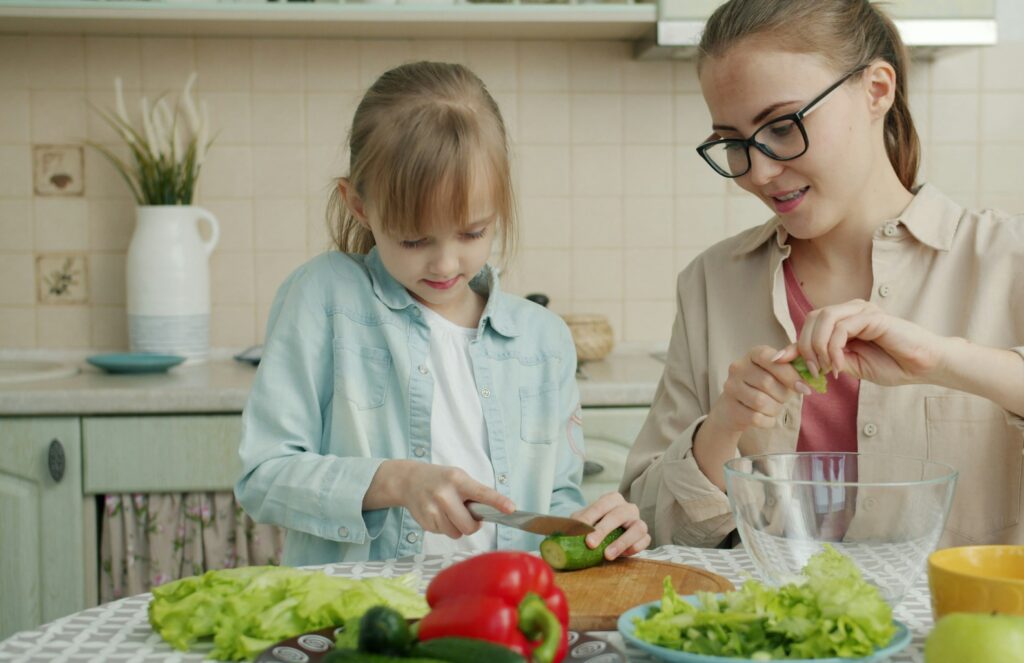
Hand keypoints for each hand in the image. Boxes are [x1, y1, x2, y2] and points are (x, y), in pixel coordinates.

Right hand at [381, 461, 514, 538]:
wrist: (409, 481)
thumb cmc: (440, 480)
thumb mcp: (458, 478)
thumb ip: (474, 493)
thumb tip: (493, 512)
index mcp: (458, 480)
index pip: (482, 493)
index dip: (498, 502)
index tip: (511, 509)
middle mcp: (444, 494)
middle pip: (469, 526)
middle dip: (472, 525)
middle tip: (467, 514)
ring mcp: (432, 509)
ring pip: (456, 533)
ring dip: (456, 526)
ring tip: (448, 511)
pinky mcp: (425, 521)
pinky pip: (444, 534)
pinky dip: (444, 527)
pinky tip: (438, 514)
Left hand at [570, 492, 649, 559]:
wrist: (608, 537)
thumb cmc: (596, 526)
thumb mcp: (584, 522)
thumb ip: (575, 524)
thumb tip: (559, 530)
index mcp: (612, 500)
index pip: (601, 505)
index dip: (590, 517)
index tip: (580, 529)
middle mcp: (628, 508)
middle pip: (618, 515)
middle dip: (603, 530)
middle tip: (590, 544)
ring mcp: (638, 521)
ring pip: (637, 527)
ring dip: (621, 542)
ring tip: (607, 555)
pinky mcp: (645, 536)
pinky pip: (645, 540)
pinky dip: (635, 547)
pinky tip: (623, 555)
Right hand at [706, 345, 810, 436]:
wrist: (735, 408)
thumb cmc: (764, 386)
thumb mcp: (778, 371)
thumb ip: (795, 363)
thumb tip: (810, 369)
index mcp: (753, 354)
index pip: (770, 358)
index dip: (789, 373)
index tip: (803, 387)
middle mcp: (738, 368)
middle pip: (767, 382)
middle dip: (783, 395)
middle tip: (784, 399)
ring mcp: (731, 388)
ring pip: (760, 402)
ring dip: (775, 409)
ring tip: (775, 407)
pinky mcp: (731, 408)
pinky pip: (756, 418)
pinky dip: (768, 421)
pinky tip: (767, 417)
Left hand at [783, 299, 946, 385]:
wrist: (924, 366)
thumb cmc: (892, 365)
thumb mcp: (849, 365)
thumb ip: (826, 358)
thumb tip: (794, 359)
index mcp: (845, 320)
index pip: (810, 324)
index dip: (793, 342)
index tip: (778, 360)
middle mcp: (851, 310)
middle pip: (811, 319)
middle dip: (804, 346)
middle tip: (813, 371)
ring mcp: (862, 310)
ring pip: (823, 319)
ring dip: (817, 347)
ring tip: (825, 369)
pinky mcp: (871, 316)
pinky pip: (841, 328)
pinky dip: (833, 348)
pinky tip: (838, 365)